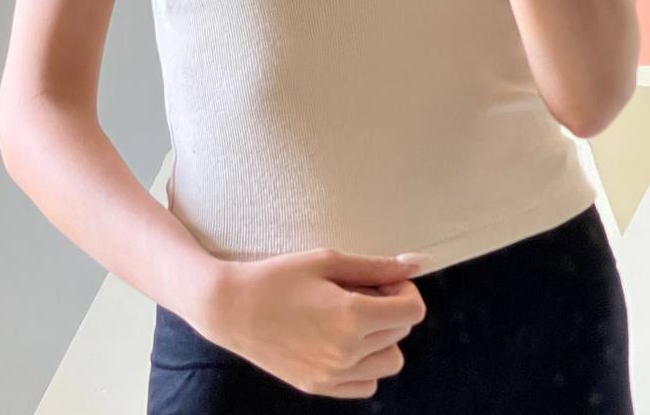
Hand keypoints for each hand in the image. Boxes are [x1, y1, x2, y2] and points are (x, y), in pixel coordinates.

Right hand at [195, 246, 426, 399]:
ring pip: (389, 362)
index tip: (383, 281)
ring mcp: (333, 375)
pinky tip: (343, 340)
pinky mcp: (319, 387)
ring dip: (382, 339)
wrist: (231, 308)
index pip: (412, 311)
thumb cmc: (278, 276)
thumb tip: (418, 263)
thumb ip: (376, 267)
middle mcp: (348, 352)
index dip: (404, 290)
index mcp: (352, 317)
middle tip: (362, 291)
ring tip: (353, 317)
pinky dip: (365, 365)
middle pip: (401, 334)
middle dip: (391, 309)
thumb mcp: (327, 261)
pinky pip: (366, 385)